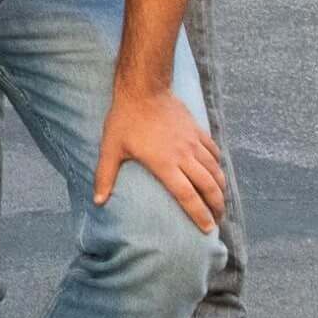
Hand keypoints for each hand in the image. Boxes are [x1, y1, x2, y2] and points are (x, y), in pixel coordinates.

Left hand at [95, 82, 223, 230]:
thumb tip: (97, 202)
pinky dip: (218, 166)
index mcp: (164, 164)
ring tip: (220, 201)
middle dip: (217, 207)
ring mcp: (193, 143)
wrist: (143, 88)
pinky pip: (214, 152)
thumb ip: (105, 176)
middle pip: (208, 187)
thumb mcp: (110, 148)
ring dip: (221, 188)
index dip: (200, 214)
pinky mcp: (198, 131)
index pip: (188, 196)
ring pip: (215, 171)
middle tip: (218, 220)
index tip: (208, 229)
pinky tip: (217, 173)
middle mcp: (184, 156)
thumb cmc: (124, 119)